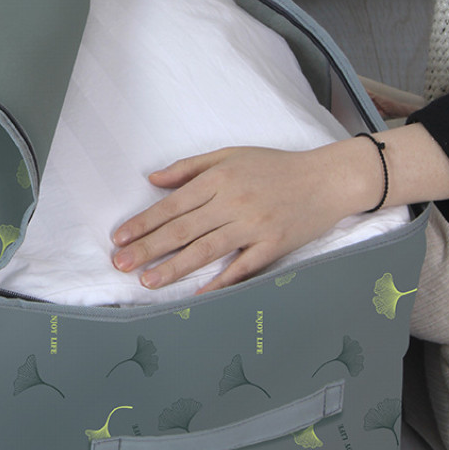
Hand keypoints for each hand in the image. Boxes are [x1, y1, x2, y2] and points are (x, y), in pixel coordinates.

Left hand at [111, 145, 375, 294]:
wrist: (328, 179)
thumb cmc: (274, 166)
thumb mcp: (230, 155)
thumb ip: (189, 168)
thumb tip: (152, 180)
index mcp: (220, 179)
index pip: (172, 205)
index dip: (143, 223)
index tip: (120, 238)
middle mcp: (234, 203)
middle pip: (183, 230)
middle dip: (148, 248)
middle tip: (121, 264)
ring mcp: (254, 227)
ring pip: (206, 250)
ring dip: (174, 268)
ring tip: (147, 281)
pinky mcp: (274, 247)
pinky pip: (242, 268)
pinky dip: (221, 282)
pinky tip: (198, 294)